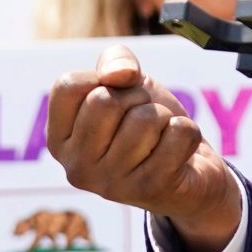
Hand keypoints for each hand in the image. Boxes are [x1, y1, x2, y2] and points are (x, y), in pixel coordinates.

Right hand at [46, 45, 240, 251]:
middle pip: (106, 101)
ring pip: (146, 118)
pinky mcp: (150, 190)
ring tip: (162, 137)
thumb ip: (115, 61)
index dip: (104, 78)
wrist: (192, 172)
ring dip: (165, 117)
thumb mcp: (126, 84)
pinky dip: (188, 131)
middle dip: (138, 97)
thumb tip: (121, 74)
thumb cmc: (149, 124)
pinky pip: (179, 133)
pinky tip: (180, 151)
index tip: (119, 95)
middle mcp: (76, 167)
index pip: (68, 85)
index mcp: (59, 140)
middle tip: (146, 118)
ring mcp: (111, 183)